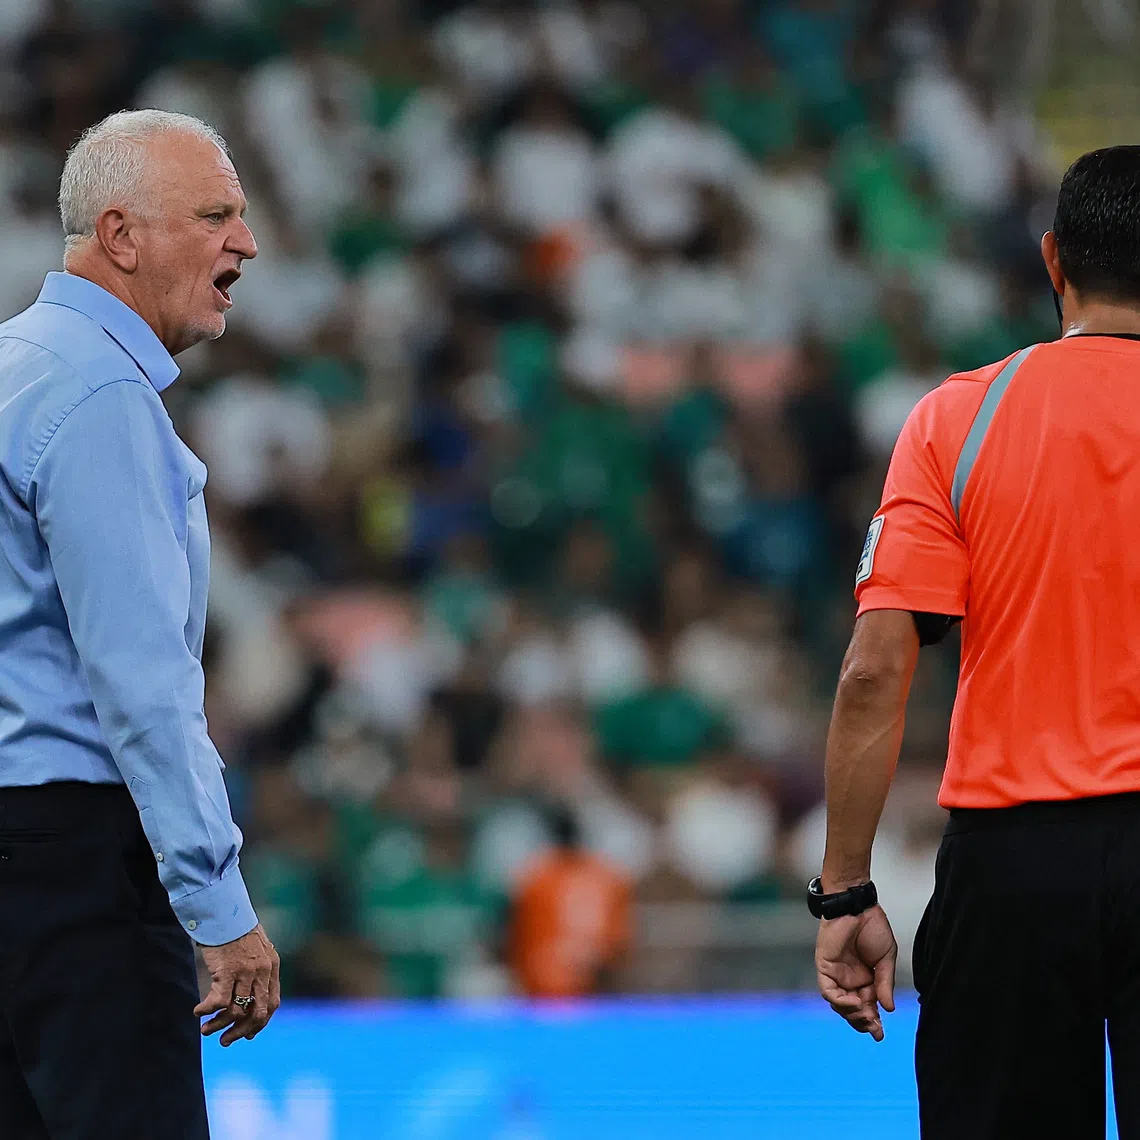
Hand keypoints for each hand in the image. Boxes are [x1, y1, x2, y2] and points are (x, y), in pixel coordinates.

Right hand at [194, 923, 280, 1046]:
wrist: (225, 911)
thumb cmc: (236, 930)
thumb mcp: (257, 949)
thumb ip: (258, 970)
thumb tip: (251, 997)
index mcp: (272, 967)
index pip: (272, 1004)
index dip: (260, 1023)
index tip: (247, 1035)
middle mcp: (263, 971)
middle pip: (257, 1013)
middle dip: (241, 1032)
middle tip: (225, 1040)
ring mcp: (246, 972)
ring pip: (236, 1012)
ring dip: (218, 1025)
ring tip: (206, 1029)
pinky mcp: (227, 971)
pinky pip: (218, 1002)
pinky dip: (207, 1011)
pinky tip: (198, 1012)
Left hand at [815, 905, 896, 1041]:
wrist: (858, 906)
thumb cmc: (873, 927)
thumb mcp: (886, 959)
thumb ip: (885, 984)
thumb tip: (889, 1009)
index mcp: (866, 979)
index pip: (868, 1007)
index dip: (873, 1022)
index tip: (880, 1034)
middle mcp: (850, 979)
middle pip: (853, 1010)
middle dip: (863, 1022)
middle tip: (875, 1029)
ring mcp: (837, 974)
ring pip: (839, 1004)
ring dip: (852, 1014)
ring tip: (866, 1015)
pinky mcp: (825, 966)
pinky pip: (828, 990)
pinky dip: (839, 1000)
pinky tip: (853, 1002)